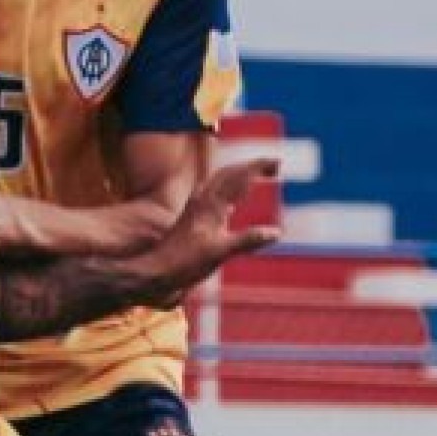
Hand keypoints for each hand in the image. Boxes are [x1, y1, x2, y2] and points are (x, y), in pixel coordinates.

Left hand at [144, 157, 281, 304]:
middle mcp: (203, 201)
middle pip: (230, 173)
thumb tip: (276, 232)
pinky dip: (229, 192)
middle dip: (252, 166)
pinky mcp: (193, 219)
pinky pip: (214, 196)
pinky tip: (233, 202)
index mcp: (210, 203)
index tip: (279, 163)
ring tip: (258, 176)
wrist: (157, 272)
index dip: (259, 166)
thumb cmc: (185, 262)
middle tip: (274, 166)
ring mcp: (196, 208)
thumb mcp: (220, 252)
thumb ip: (248, 241)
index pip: (238, 176)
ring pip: (221, 182)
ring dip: (240, 176)